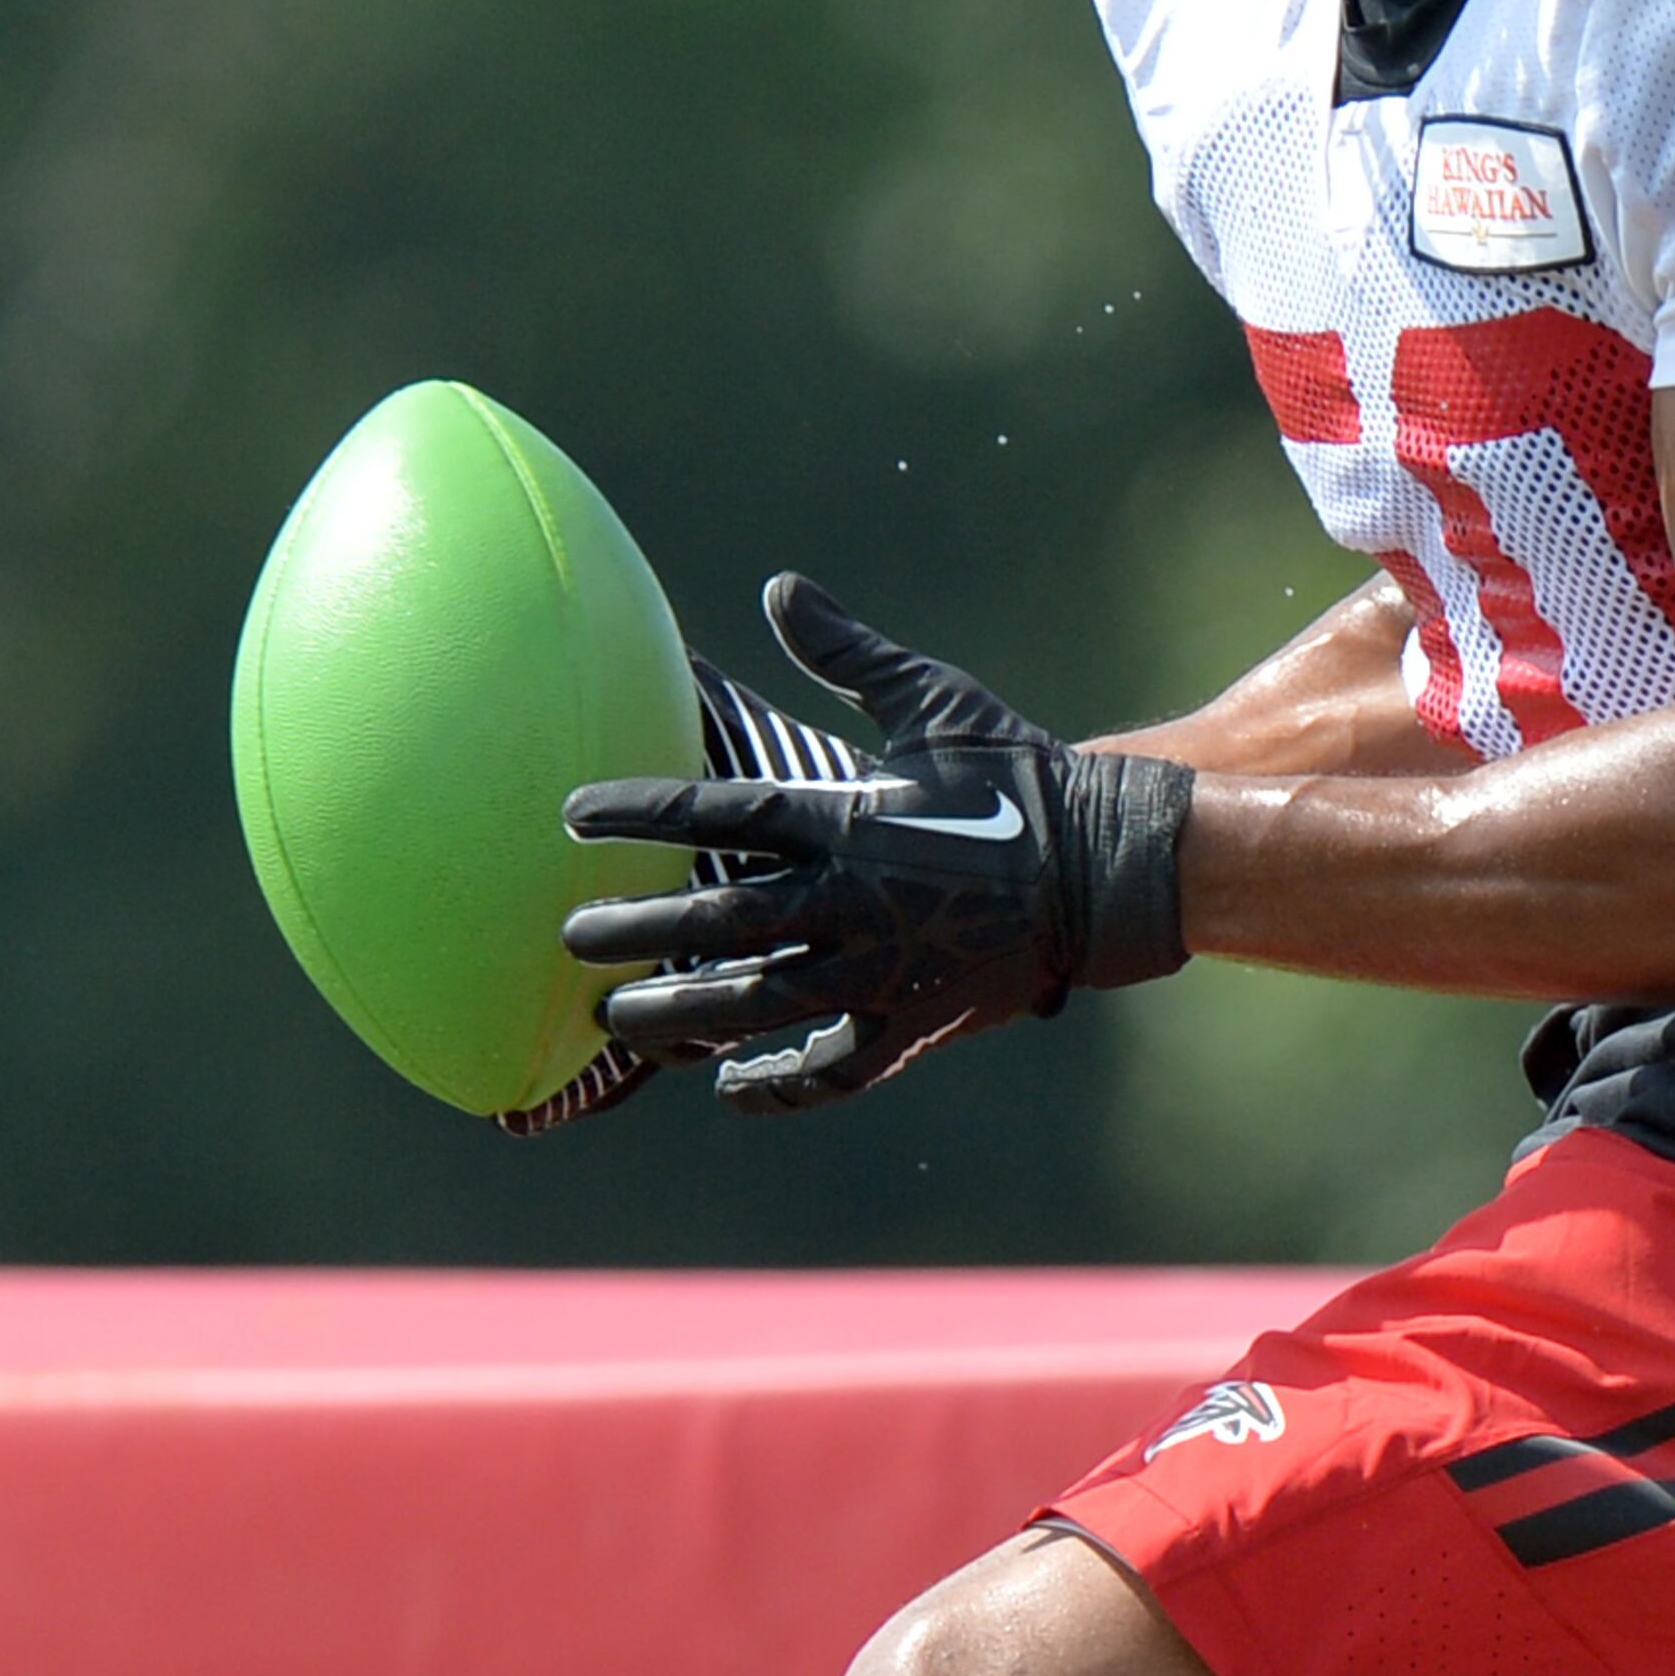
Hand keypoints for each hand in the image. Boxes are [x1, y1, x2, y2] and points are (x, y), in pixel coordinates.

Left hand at [561, 574, 1190, 1110]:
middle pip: (717, 923)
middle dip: (634, 932)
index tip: (570, 815)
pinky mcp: (912, 1024)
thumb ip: (849, 653)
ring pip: (755, 1006)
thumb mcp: (936, 701)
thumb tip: (780, 588)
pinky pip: (831, 1071)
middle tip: (567, 937)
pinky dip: (778, 1086)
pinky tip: (729, 1087)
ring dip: (677, 1017)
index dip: (640, 815)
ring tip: (615, 1023)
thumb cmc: (1019, 775)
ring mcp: (878, 972)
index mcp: (848, 820)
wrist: (1106, 870)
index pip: (719, 816)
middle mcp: (850, 903)